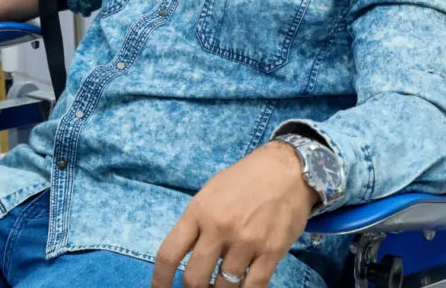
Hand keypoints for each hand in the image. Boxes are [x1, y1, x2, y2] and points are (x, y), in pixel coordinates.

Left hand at [152, 141, 317, 287]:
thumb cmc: (244, 180)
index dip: (160, 279)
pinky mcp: (271, 251)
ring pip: (225, 286)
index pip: (169, 254)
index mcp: (198, 212)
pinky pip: (254, 287)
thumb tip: (185, 256)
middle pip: (195, 278)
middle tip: (200, 286)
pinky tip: (242, 286)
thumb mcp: (210, 194)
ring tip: (223, 283)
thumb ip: (196, 224)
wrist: (285, 170)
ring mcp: (246, 241)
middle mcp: (219, 228)